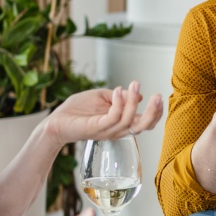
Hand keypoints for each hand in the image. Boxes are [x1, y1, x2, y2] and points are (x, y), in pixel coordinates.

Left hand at [45, 81, 163, 144]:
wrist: (56, 121)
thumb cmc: (77, 111)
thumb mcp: (102, 97)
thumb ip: (120, 96)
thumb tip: (139, 93)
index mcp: (121, 124)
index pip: (145, 123)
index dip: (156, 113)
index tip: (160, 97)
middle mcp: (117, 130)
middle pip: (144, 127)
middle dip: (154, 112)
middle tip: (158, 96)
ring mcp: (107, 131)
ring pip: (129, 121)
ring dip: (134, 101)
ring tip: (135, 84)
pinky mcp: (96, 128)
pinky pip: (113, 117)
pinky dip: (118, 103)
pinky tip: (116, 90)